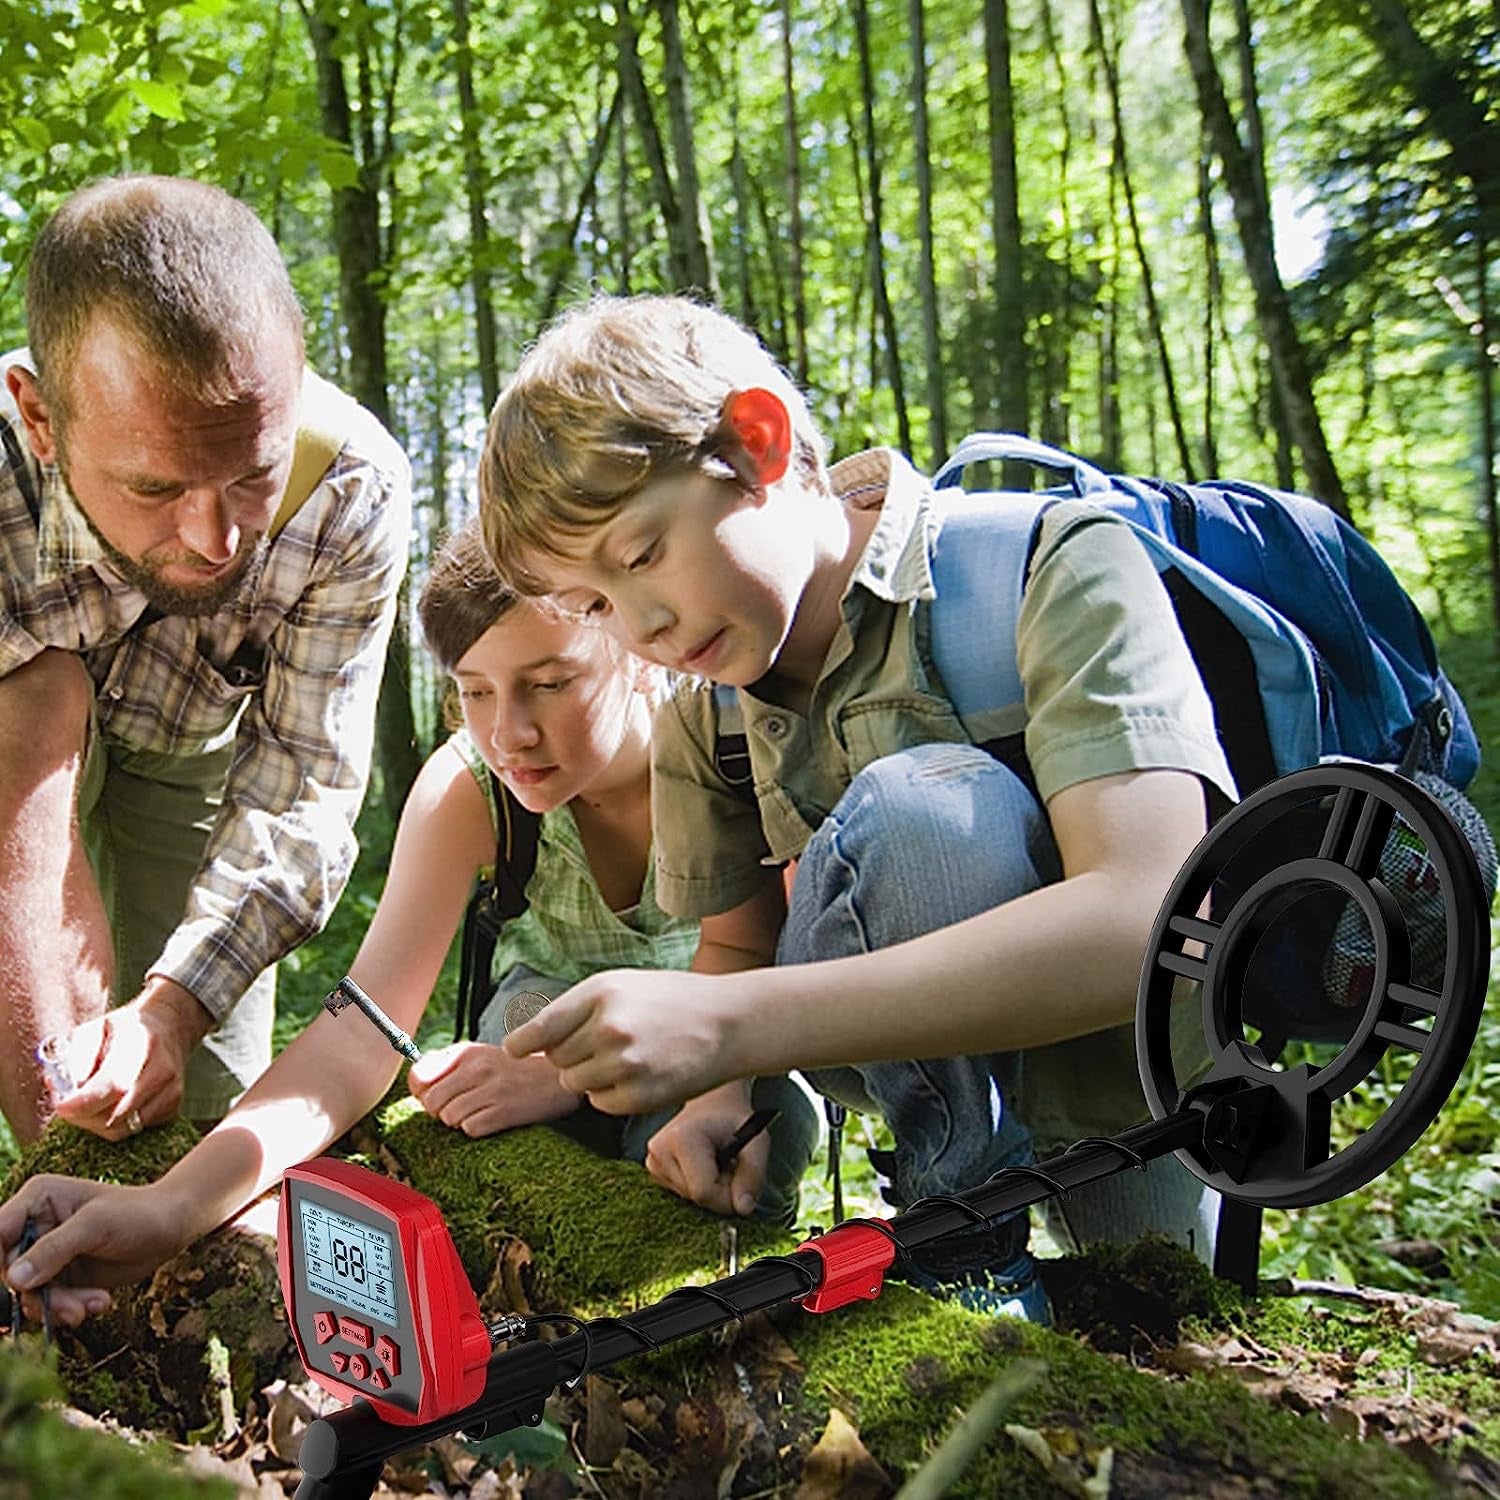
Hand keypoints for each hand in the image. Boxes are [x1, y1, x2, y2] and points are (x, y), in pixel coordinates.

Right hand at [0, 1175, 189, 1327]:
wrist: (171, 1228)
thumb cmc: (137, 1213)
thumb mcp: (96, 1226)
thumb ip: (53, 1250)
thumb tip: (13, 1280)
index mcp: (36, 1200)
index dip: (0, 1262)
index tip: (16, 1286)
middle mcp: (34, 1226)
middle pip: (11, 1271)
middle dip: (40, 1295)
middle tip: (73, 1309)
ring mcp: (46, 1254)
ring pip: (28, 1293)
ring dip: (58, 1307)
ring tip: (93, 1306)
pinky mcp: (61, 1276)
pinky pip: (49, 1302)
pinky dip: (70, 1309)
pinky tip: (100, 1303)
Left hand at [54, 978, 212, 1139]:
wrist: (169, 1029)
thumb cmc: (125, 1030)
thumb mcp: (96, 1029)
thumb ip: (79, 1057)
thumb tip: (68, 1090)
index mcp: (142, 1043)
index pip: (113, 1085)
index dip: (83, 1104)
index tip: (61, 1106)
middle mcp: (163, 1070)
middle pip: (115, 1114)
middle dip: (83, 1116)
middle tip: (68, 1106)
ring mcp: (172, 1092)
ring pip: (122, 1129)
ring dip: (96, 1123)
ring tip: (87, 1105)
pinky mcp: (174, 1109)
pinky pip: (133, 1131)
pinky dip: (114, 1125)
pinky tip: (109, 1106)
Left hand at [408, 1042, 577, 1136]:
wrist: (559, 1075)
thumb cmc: (515, 1067)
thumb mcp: (480, 1054)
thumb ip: (447, 1063)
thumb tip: (417, 1082)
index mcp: (466, 1052)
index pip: (418, 1077)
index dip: (422, 1091)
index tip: (436, 1094)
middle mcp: (476, 1068)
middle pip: (430, 1102)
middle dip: (440, 1110)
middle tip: (459, 1106)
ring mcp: (491, 1089)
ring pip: (448, 1117)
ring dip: (459, 1120)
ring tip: (478, 1111)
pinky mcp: (505, 1111)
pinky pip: (470, 1129)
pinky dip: (477, 1129)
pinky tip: (492, 1118)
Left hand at [503, 969, 738, 1114]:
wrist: (729, 1023)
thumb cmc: (672, 1000)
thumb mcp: (623, 985)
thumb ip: (578, 1008)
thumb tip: (530, 1041)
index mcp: (601, 993)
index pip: (542, 1027)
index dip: (522, 1043)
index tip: (512, 1050)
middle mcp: (609, 1027)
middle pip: (556, 1059)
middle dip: (571, 1055)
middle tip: (606, 1044)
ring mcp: (625, 1063)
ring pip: (574, 1083)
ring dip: (590, 1076)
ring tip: (626, 1058)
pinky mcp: (640, 1095)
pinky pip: (600, 1103)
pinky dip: (612, 1095)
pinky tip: (639, 1076)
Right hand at [644, 1082, 764, 1216]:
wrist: (712, 1104)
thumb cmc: (734, 1119)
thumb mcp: (756, 1142)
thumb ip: (753, 1174)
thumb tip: (743, 1209)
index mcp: (681, 1139)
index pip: (704, 1192)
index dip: (728, 1197)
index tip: (742, 1182)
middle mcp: (659, 1151)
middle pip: (696, 1197)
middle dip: (720, 1191)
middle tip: (731, 1166)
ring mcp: (652, 1161)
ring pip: (689, 1199)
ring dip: (710, 1189)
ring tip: (718, 1163)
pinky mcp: (653, 1169)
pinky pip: (681, 1194)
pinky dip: (698, 1186)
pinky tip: (703, 1166)